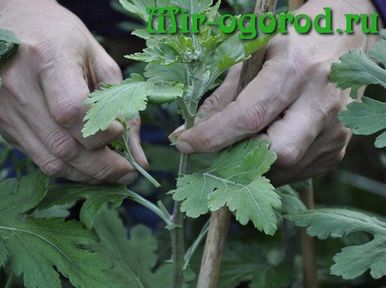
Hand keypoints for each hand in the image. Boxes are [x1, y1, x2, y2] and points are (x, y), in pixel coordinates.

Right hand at [0, 0, 146, 183]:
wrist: (15, 22)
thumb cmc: (64, 37)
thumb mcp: (101, 61)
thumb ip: (122, 107)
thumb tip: (139, 158)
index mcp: (48, 58)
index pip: (71, 111)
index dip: (101, 133)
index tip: (119, 134)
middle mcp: (19, 86)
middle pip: (63, 146)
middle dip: (102, 168)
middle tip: (127, 172)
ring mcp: (6, 109)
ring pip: (50, 161)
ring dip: (86, 174)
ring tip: (110, 172)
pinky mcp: (3, 124)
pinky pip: (39, 158)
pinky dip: (68, 167)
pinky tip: (86, 162)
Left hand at [174, 0, 378, 185]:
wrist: (344, 40)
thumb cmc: (291, 44)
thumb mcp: (252, 58)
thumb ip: (220, 99)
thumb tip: (187, 136)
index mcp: (296, 69)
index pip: (249, 116)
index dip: (213, 137)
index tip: (186, 144)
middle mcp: (322, 101)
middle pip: (276, 152)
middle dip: (239, 158)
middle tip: (219, 150)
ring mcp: (336, 128)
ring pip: (286, 169)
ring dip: (253, 166)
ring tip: (242, 146)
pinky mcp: (339, 147)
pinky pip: (297, 171)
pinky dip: (273, 167)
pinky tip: (267, 146)